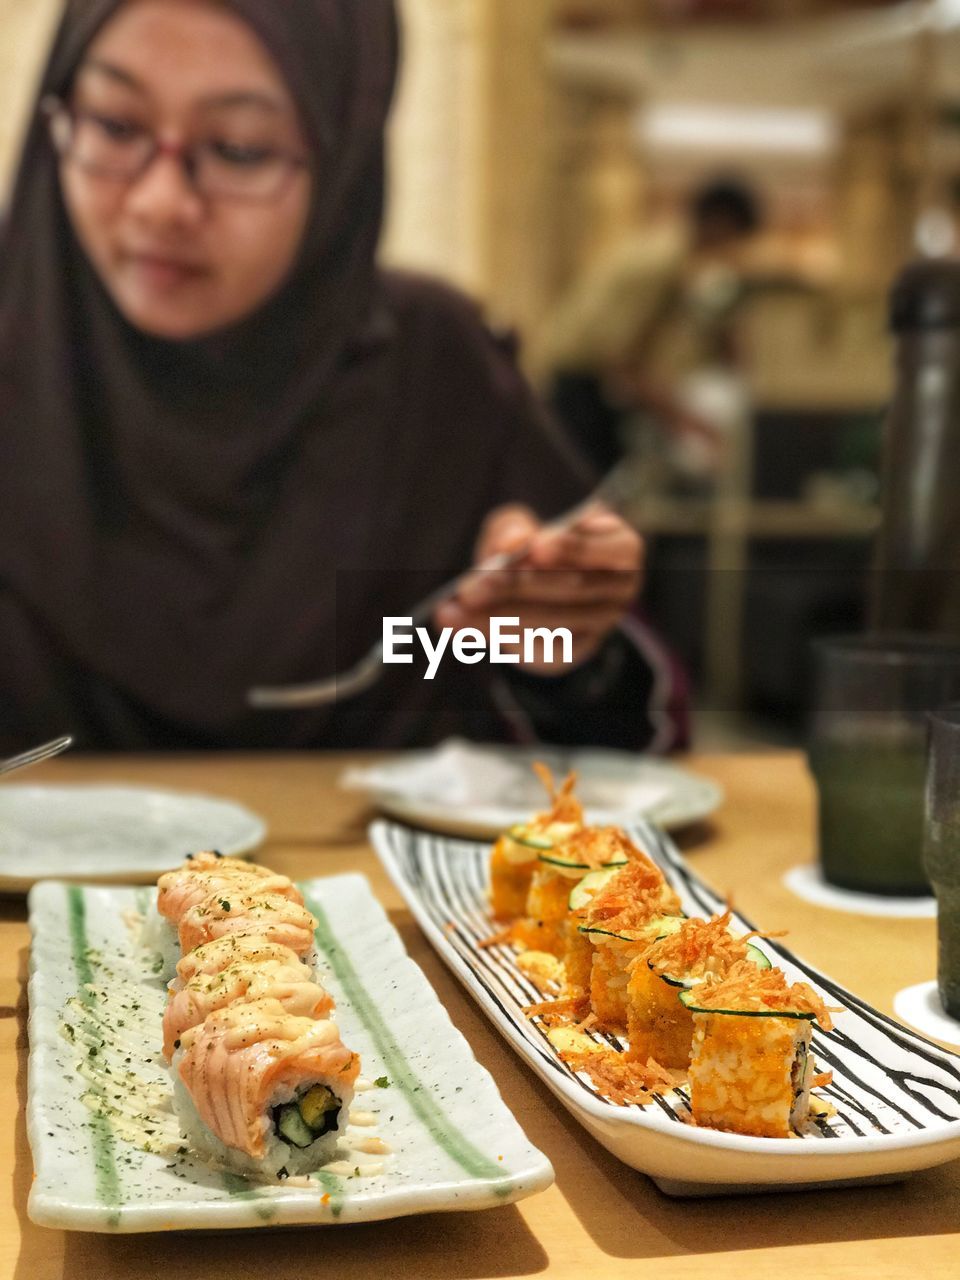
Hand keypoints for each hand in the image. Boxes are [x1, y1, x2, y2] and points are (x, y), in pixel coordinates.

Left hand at [434, 504, 643, 672]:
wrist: (543, 592)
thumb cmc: (536, 547)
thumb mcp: (524, 526)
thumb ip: (514, 527)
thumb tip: (511, 543)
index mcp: (622, 547)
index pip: (610, 547)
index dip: (574, 547)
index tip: (537, 547)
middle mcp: (619, 589)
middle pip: (572, 587)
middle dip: (517, 585)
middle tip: (470, 587)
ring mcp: (600, 625)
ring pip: (551, 621)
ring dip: (497, 616)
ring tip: (453, 609)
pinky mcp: (574, 651)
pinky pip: (538, 647)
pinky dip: (495, 635)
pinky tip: (460, 624)